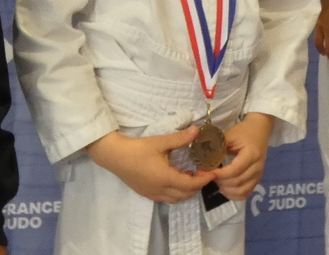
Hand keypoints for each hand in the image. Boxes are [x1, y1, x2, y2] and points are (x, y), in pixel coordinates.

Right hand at [85, 128, 214, 203]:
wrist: (114, 156)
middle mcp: (161, 190)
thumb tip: (197, 130)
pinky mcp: (146, 193)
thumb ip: (180, 138)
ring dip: (187, 190)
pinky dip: (176, 192)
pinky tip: (174, 178)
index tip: (213, 172)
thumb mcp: (160, 142)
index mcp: (166, 178)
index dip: (204, 180)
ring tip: (190, 175)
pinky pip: (166, 198)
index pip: (191, 184)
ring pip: (176, 199)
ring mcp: (153, 194)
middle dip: (198, 185)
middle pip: (186, 194)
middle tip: (203, 172)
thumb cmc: (138, 149)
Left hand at [212, 112, 273, 199]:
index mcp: (251, 154)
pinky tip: (225, 188)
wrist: (259, 130)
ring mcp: (259, 175)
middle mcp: (257, 167)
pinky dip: (233, 195)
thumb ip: (217, 147)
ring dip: (226, 190)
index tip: (207, 172)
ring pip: (242, 191)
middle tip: (209, 175)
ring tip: (217, 181)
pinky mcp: (257, 180)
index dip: (220, 174)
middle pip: (238, 182)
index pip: (235, 170)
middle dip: (221, 181)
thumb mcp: (230, 135)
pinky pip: (245, 193)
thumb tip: (202, 160)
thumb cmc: (243, 132)